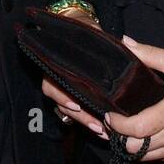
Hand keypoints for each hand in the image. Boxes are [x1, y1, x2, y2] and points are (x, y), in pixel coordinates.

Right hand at [41, 9, 107, 133]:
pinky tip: (105, 130)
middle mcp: (59, 80)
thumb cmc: (86, 32)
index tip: (76, 105)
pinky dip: (90, 122)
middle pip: (62, 104)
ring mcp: (67, 91)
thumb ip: (95, 35)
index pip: (52, 85)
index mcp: (57, 66)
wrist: (85, 33)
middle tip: (98, 126)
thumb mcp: (89, 31)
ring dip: (86, 122)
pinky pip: (79, 114)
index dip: (61, 97)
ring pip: (70, 112)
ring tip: (104, 131)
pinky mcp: (77, 98)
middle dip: (80, 117)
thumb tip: (111, 38)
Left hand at [104, 36, 163, 162]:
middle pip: (136, 149)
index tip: (110, 114)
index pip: (136, 130)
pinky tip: (143, 137)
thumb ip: (149, 54)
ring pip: (146, 158)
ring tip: (124, 131)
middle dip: (119, 138)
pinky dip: (148, 151)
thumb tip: (125, 43)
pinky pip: (160, 158)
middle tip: (113, 124)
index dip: (117, 125)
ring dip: (132, 147)